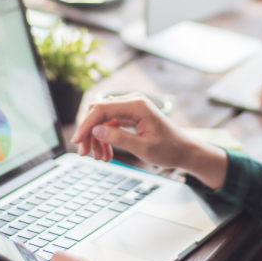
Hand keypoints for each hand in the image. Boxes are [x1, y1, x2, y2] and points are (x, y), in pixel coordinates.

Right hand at [70, 94, 227, 188]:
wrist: (184, 151)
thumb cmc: (169, 149)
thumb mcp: (143, 148)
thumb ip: (119, 138)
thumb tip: (96, 131)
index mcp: (137, 105)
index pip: (102, 109)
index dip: (86, 125)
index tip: (77, 141)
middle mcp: (132, 101)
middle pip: (99, 111)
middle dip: (89, 132)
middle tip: (84, 153)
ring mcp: (131, 107)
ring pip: (102, 119)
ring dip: (97, 138)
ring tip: (100, 158)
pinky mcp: (130, 116)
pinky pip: (110, 124)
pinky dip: (105, 138)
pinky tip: (106, 154)